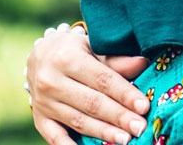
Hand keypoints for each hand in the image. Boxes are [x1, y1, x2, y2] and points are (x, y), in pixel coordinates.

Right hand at [26, 26, 150, 144]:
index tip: (143, 107)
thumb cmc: (73, 49)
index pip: (102, 80)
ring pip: (78, 121)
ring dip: (104, 132)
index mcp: (67, 59)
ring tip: (125, 139)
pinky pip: (54, 137)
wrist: (39, 55)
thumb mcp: (92, 46)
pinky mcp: (39, 119)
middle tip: (140, 127)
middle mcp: (51, 81)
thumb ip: (116, 60)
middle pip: (92, 103)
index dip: (125, 94)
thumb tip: (143, 63)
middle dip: (119, 117)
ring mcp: (43, 103)